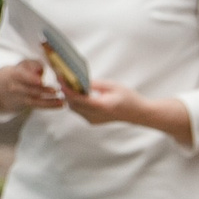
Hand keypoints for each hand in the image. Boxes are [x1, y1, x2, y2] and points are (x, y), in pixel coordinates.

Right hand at [0, 58, 67, 112]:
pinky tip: (61, 104)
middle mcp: (16, 87)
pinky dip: (51, 105)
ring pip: (35, 100)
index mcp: (14, 74)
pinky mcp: (27, 104)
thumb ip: (33, 64)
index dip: (31, 78)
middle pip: (30, 89)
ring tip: (62, 100)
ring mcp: (21, 97)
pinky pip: (39, 106)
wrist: (4, 87)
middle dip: (43, 90)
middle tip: (56, 90)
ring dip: (50, 101)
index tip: (41, 80)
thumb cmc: (19, 72)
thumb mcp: (24, 65)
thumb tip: (40, 69)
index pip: (22, 76)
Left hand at [67, 81, 195, 146]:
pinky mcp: (92, 121)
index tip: (59, 78)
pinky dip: (75, 102)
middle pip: (72, 104)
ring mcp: (93, 120)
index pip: (77, 98)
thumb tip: (77, 81)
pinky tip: (77, 92)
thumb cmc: (128, 97)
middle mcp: (95, 116)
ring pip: (73, 108)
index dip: (66, 88)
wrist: (138, 114)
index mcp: (101, 107)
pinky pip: (79, 111)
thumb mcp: (112, 86)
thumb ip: (94, 84)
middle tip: (61, 77)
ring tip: (67, 83)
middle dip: (65, 91)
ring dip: (69, 97)